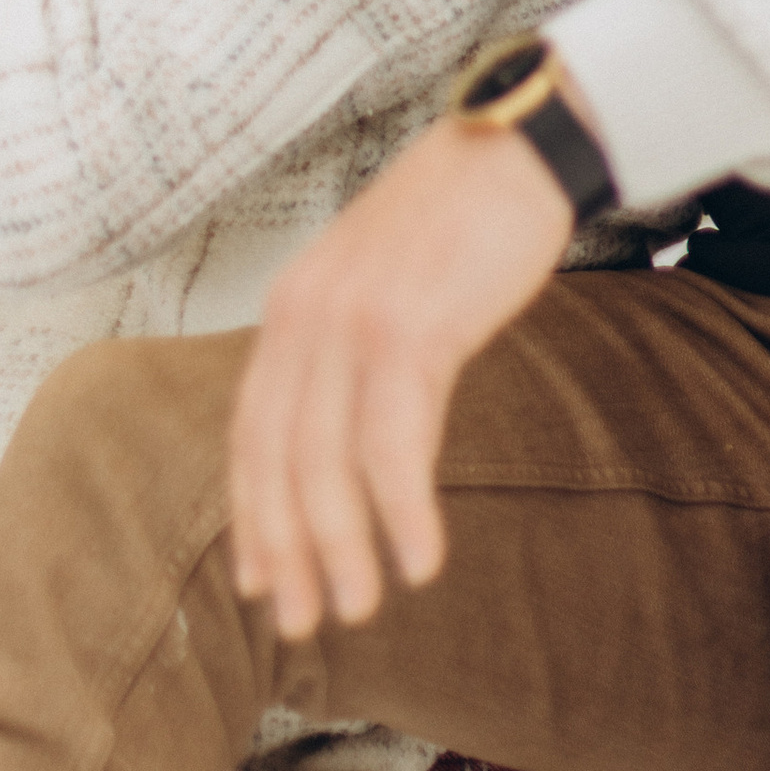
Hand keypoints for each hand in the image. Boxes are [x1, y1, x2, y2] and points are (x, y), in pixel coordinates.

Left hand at [228, 109, 575, 641]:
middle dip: (288, 549)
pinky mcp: (411, 327)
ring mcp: (353, 319)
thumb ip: (349, 348)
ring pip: (326, 461)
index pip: (251, 430)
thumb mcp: (379, 283)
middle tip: (305, 622)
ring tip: (360, 607)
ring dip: (342, 546)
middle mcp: (305, 312)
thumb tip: (346, 432)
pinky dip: (401, 508)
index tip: (260, 582)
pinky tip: (420, 559)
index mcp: (292, 306)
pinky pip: (394, 441)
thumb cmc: (460, 220)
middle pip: (276, 457)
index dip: (252, 513)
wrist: (518, 148)